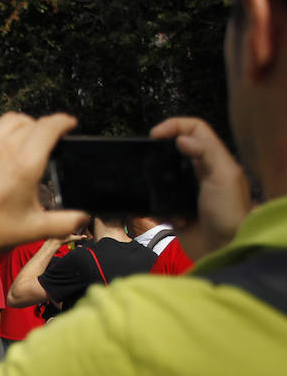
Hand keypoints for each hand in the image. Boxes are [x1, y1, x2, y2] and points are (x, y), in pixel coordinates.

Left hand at [0, 112, 89, 257]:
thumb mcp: (35, 228)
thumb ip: (65, 222)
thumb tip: (83, 218)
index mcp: (25, 163)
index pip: (49, 127)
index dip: (64, 122)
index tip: (70, 124)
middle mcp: (2, 149)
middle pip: (30, 122)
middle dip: (43, 127)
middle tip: (48, 139)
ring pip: (7, 121)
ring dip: (22, 124)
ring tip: (26, 137)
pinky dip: (0, 129)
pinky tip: (1, 142)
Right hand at [149, 117, 250, 260]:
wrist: (224, 249)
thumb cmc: (229, 212)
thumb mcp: (223, 176)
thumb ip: (206, 153)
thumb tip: (181, 139)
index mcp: (214, 159)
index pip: (194, 129)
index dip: (174, 125)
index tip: (154, 135)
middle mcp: (200, 172)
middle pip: (175, 149)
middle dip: (159, 153)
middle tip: (147, 160)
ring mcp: (187, 192)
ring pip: (162, 177)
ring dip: (155, 184)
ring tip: (156, 191)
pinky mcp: (176, 211)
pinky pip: (158, 203)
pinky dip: (158, 208)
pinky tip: (168, 216)